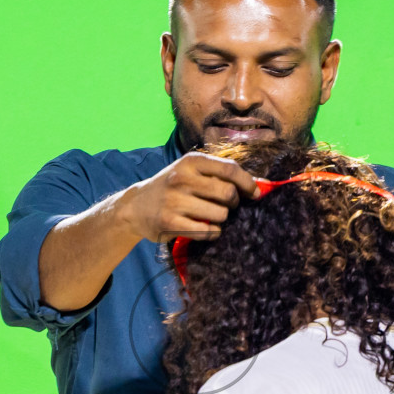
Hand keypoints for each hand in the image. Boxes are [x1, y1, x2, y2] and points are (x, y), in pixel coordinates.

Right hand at [114, 153, 257, 243]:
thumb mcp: (190, 171)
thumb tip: (258, 183)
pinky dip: (212, 232)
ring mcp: (174, 201)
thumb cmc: (172, 188)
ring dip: (221, 219)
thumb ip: (218, 174)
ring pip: (220, 215)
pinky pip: (207, 231)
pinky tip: (204, 228)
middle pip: (228, 194)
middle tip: (227, 206)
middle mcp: (182, 178)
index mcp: (190, 161)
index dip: (248, 183)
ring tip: (210, 216)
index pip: (230, 169)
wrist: (135, 206)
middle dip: (234, 203)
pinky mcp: (170, 222)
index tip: (255, 193)